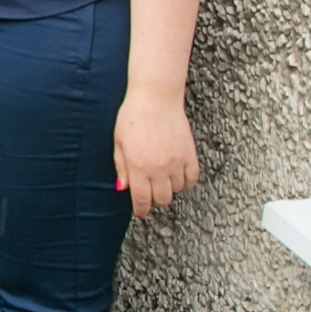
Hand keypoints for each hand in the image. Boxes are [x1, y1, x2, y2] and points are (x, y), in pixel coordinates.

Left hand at [113, 89, 199, 218]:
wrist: (156, 99)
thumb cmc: (133, 117)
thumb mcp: (119, 142)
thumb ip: (121, 167)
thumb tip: (122, 188)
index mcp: (138, 166)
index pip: (142, 200)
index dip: (141, 210)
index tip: (140, 212)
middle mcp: (158, 168)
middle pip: (162, 199)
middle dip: (154, 201)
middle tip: (150, 195)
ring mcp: (176, 162)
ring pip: (177, 191)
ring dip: (169, 191)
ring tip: (161, 181)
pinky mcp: (190, 155)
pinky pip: (191, 179)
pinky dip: (185, 183)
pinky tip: (177, 177)